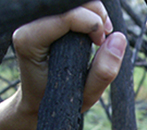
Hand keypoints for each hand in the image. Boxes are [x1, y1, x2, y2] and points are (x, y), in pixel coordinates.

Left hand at [13, 1, 127, 118]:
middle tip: (105, 36)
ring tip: (100, 35)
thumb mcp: (86, 95)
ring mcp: (34, 22)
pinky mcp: (43, 21)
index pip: (66, 16)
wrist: (37, 102)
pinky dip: (87, 15)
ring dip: (92, 13)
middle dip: (94, 14)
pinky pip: (70, 9)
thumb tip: (119, 38)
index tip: (103, 41)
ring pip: (71, 4)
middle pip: (69, 4)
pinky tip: (93, 30)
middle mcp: (27, 26)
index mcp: (29, 42)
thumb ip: (103, 71)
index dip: (92, 23)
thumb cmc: (59, 100)